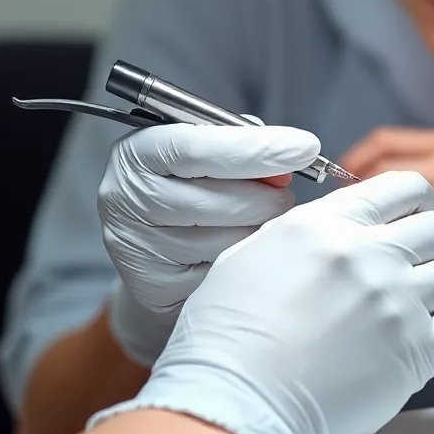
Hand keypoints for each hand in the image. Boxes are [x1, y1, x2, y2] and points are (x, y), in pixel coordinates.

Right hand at [89, 171, 433, 433]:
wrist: (234, 408)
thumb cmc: (226, 341)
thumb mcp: (249, 257)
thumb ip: (301, 234)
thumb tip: (329, 228)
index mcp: (325, 226)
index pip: (401, 186)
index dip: (414, 200)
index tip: (413, 216)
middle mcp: (367, 255)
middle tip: (432, 257)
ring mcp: (396, 303)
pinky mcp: (416, 353)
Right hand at [97, 122, 321, 365]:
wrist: (155, 249)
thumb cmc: (193, 186)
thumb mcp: (209, 152)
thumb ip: (243, 145)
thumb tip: (288, 161)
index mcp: (137, 152)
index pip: (198, 147)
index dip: (257, 147)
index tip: (306, 147)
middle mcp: (127, 197)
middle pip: (217, 198)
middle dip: (268, 197)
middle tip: (285, 195)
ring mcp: (138, 247)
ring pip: (226, 241)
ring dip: (260, 232)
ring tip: (262, 223)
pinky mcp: (155, 288)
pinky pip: (224, 276)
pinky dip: (248, 264)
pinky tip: (249, 257)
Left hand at [340, 127, 433, 280]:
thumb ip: (418, 162)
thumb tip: (355, 174)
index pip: (384, 141)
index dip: (353, 159)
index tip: (339, 177)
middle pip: (384, 172)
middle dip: (359, 192)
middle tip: (351, 212)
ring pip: (396, 207)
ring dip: (378, 222)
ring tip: (374, 235)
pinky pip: (418, 236)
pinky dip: (401, 244)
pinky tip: (400, 254)